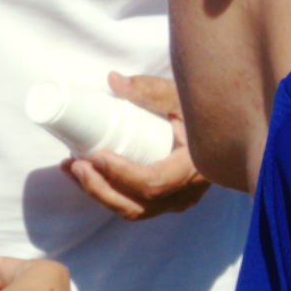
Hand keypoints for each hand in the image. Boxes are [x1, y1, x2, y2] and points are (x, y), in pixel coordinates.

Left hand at [63, 73, 210, 220]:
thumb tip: (113, 80)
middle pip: (137, 205)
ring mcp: (175, 201)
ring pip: (132, 209)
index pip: (154, 182)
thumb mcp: (179, 96)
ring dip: (97, 192)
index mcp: (194, 168)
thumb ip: (150, 89)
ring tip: (71, 167)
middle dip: (100, 188)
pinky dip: (106, 192)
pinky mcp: (164, 201)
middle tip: (75, 164)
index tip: (97, 156)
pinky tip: (84, 174)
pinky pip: (133, 205)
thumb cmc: (201, 111)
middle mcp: (185, 193)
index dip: (122, 174)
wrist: (220, 130)